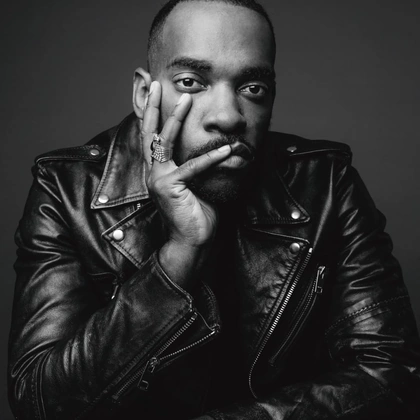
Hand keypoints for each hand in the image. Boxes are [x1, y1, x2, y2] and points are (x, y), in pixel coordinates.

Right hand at [141, 81, 231, 286]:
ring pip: (165, 142)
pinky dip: (212, 158)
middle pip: (150, 133)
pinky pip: (193, 168)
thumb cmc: (197, 213)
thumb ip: (198, 164)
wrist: (193, 240)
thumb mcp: (196, 183)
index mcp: (158, 171)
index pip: (152, 137)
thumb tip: (216, 146)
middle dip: (152, 107)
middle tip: (156, 84)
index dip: (151, 115)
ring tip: (187, 99)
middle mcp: (153, 172)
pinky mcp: (169, 188)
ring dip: (176, 119)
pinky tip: (227, 149)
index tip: (154, 93)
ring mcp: (158, 180)